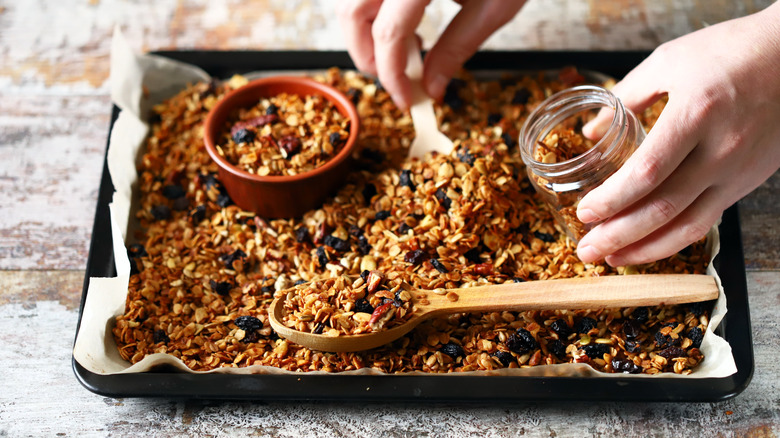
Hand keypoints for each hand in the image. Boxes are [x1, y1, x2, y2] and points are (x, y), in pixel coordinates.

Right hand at [337, 0, 526, 109]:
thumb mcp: (494, 6)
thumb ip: (456, 48)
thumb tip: (430, 88)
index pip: (388, 33)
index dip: (391, 74)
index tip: (404, 98)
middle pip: (352, 12)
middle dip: (366, 53)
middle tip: (393, 77)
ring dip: (364, 28)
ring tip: (404, 45)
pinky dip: (372, 7)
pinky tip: (401, 17)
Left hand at [576, 2, 779, 265]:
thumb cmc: (732, 51)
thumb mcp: (669, 61)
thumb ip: (626, 96)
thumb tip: (592, 130)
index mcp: (695, 115)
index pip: (646, 173)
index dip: (612, 200)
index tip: (584, 211)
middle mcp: (720, 150)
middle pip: (663, 208)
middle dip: (619, 236)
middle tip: (587, 250)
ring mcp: (737, 171)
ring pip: (688, 225)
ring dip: (645, 249)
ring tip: (612, 259)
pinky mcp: (747, 182)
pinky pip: (707, 220)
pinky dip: (675, 238)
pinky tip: (649, 245)